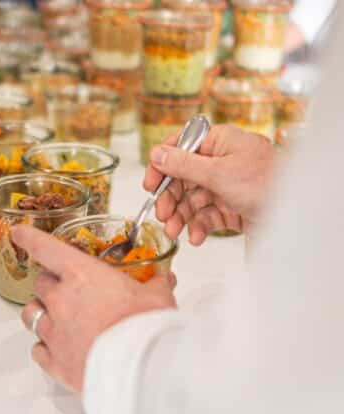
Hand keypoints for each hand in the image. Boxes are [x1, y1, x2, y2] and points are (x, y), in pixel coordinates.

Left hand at [12, 225, 176, 393]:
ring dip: (41, 310)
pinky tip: (58, 346)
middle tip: (65, 287)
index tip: (20, 233)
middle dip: (50, 282)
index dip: (30, 237)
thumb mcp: (157, 297)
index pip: (46, 248)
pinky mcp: (55, 362)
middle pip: (40, 282)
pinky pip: (38, 350)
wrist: (140, 367)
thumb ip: (157, 284)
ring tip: (56, 315)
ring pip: (31, 314)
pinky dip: (45, 345)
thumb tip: (164, 278)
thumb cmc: (145, 325)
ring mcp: (54, 332)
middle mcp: (61, 300)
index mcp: (82, 275)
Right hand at [144, 125, 275, 244]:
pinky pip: (206, 215)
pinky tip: (196, 237)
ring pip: (193, 200)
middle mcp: (220, 162)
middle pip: (183, 178)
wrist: (295, 212)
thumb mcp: (219, 172)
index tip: (150, 184)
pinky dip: (199, 227)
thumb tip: (156, 154)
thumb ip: (183, 165)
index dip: (162, 166)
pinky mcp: (230, 207)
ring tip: (174, 232)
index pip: (181, 148)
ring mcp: (225, 186)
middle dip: (171, 199)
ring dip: (181, 217)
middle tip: (162, 216)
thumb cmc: (266, 183)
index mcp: (218, 143)